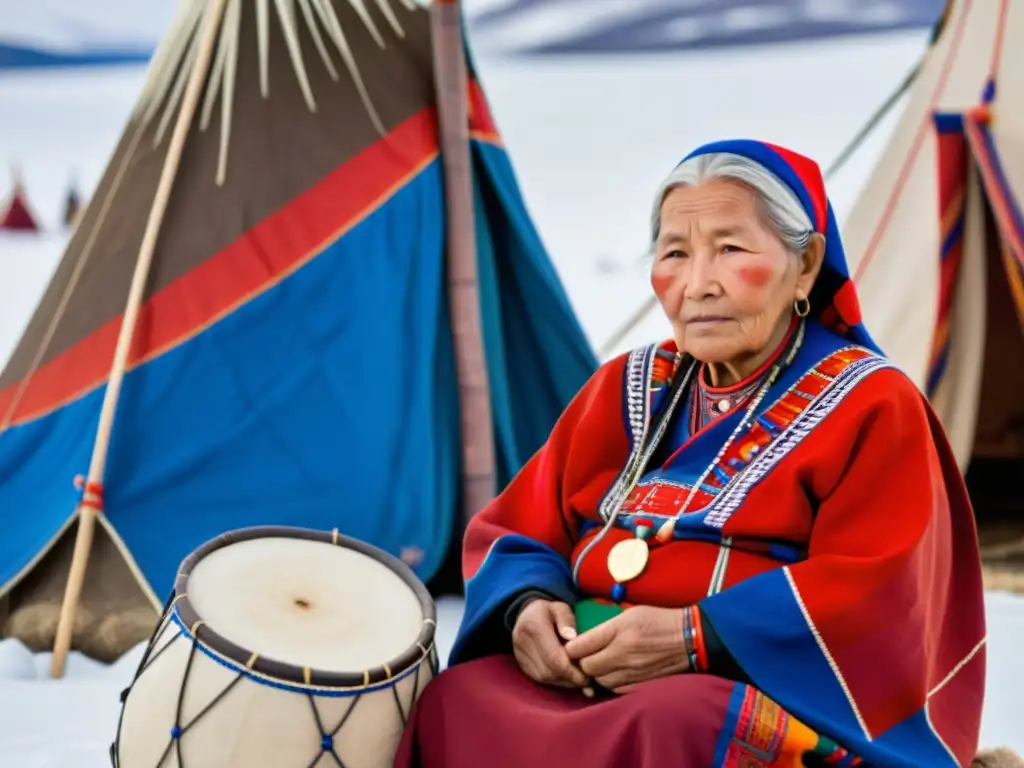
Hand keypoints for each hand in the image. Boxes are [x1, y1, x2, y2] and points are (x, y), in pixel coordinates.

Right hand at [512, 599, 588, 688]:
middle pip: (549, 671)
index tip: (588, 675)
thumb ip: (567, 620)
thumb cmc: (549, 611)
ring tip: (578, 676)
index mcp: (534, 626)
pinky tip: (566, 675)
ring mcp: (519, 654)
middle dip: (569, 677)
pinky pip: (539, 678)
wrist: (527, 614)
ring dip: (563, 680)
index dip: (572, 670)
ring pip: (544, 677)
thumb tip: (572, 637)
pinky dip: (554, 680)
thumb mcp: (560, 608)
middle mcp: (523, 642)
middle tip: (586, 678)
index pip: (554, 657)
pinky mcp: (521, 664)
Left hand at [563, 605, 689, 690]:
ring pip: (600, 681)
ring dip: (597, 675)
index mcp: (618, 631)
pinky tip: (616, 674)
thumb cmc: (658, 620)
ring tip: (602, 666)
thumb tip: (582, 641)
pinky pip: (616, 690)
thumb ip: (605, 628)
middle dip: (583, 663)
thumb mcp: (629, 614)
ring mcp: (633, 671)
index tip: (573, 647)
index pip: (580, 646)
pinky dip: (612, 683)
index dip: (572, 648)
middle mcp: (623, 653)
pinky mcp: (641, 685)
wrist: (690, 637)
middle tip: (586, 657)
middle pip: (587, 667)